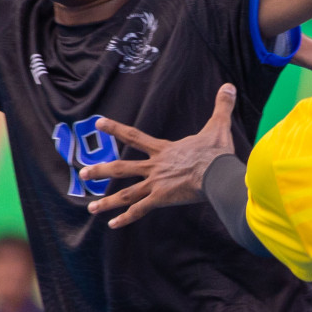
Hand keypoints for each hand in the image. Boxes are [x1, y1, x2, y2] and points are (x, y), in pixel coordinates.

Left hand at [81, 84, 237, 227]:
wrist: (217, 174)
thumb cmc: (216, 152)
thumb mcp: (218, 126)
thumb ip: (222, 106)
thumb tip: (229, 86)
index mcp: (163, 150)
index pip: (134, 136)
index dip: (115, 129)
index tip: (98, 123)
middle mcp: (155, 167)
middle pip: (122, 168)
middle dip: (101, 170)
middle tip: (83, 173)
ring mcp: (156, 184)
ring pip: (126, 194)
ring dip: (107, 201)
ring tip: (90, 208)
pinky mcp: (162, 199)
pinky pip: (140, 210)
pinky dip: (126, 218)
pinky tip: (112, 225)